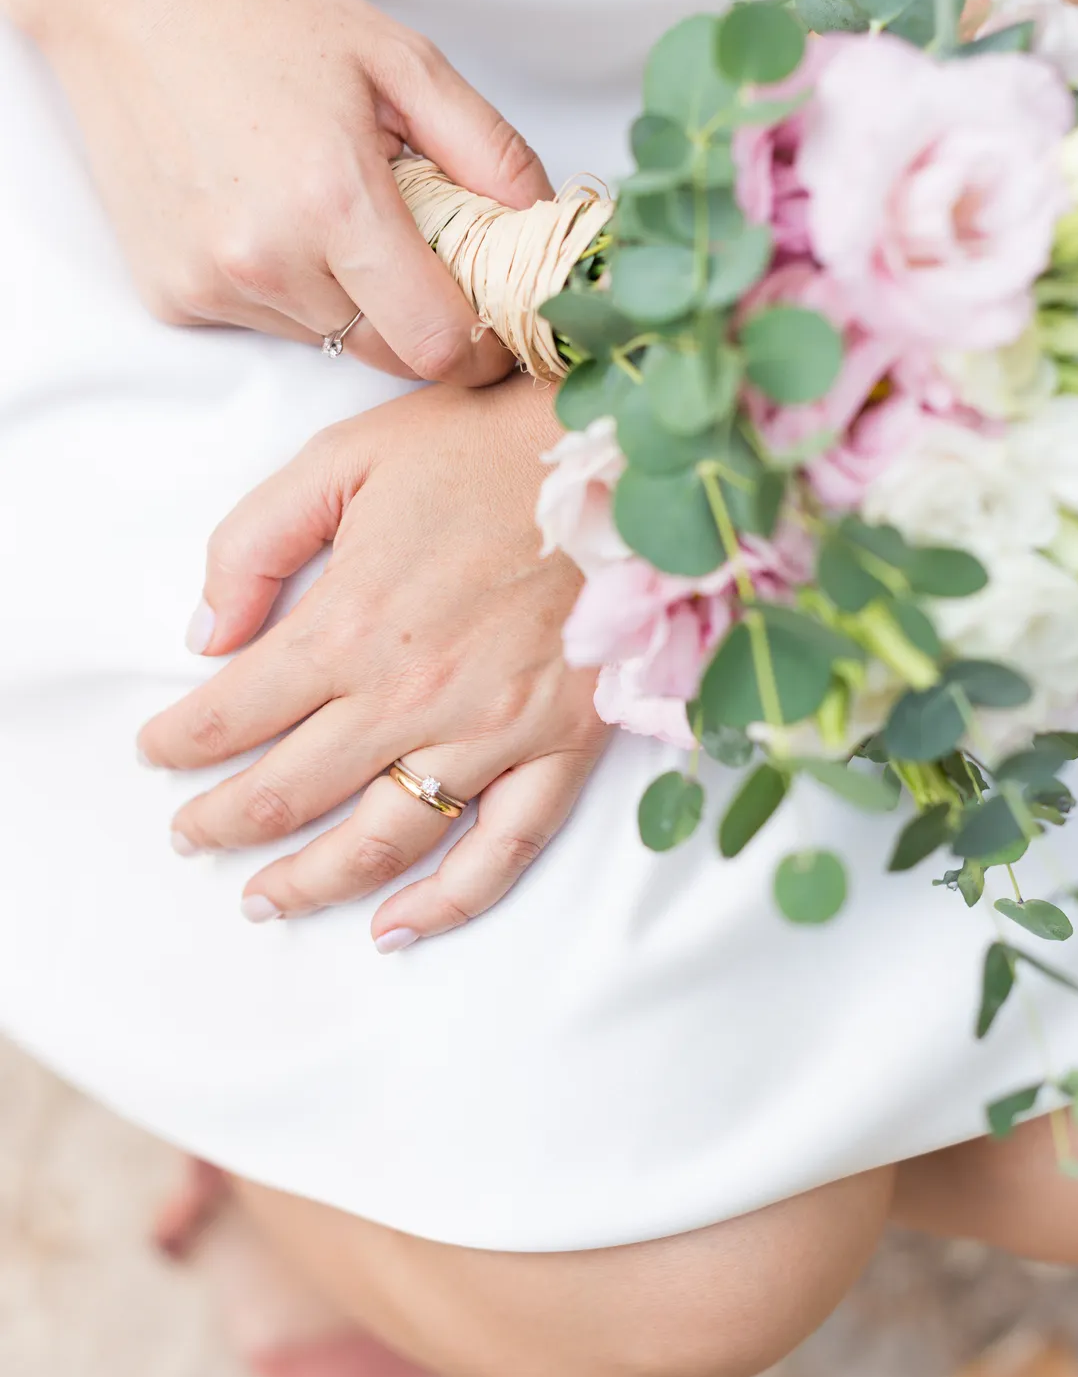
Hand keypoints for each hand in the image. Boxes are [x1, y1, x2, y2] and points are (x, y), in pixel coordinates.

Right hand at [41, 0, 550, 383]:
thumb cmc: (263, 20)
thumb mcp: (399, 60)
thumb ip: (488, 148)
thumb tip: (546, 224)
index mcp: (338, 202)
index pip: (437, 344)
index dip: (480, 351)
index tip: (495, 331)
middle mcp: (269, 259)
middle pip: (387, 355)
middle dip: (421, 326)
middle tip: (423, 263)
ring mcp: (213, 284)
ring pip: (326, 340)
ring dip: (348, 301)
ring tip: (325, 213)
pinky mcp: (173, 296)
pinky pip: (263, 322)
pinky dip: (284, 289)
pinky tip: (264, 217)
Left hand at [136, 377, 607, 945]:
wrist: (623, 452)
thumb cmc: (482, 448)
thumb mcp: (345, 457)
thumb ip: (255, 541)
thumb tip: (206, 634)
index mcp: (351, 623)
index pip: (233, 713)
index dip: (178, 744)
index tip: (155, 754)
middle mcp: (412, 696)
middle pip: (290, 793)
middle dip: (221, 823)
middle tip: (189, 836)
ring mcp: (491, 733)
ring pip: (382, 840)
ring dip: (309, 883)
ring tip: (262, 900)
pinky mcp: (561, 747)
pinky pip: (503, 849)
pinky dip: (448, 903)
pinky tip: (396, 928)